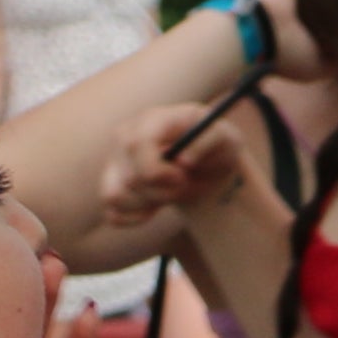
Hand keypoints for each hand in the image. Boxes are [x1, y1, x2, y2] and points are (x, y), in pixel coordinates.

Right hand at [97, 97, 258, 238]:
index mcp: (151, 120)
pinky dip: (135, 218)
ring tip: (172, 193)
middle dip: (164, 191)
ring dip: (151, 204)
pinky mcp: (113, 185)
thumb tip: (182, 160)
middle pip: (130, 177)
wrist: (210, 161)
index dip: (157, 169)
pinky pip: (112, 213)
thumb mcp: (224, 138)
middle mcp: (125, 138)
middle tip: (185, 183)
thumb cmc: (216, 144)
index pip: (135, 144)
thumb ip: (206, 142)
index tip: (181, 177)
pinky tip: (154, 209)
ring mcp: (115, 162)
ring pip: (116, 196)